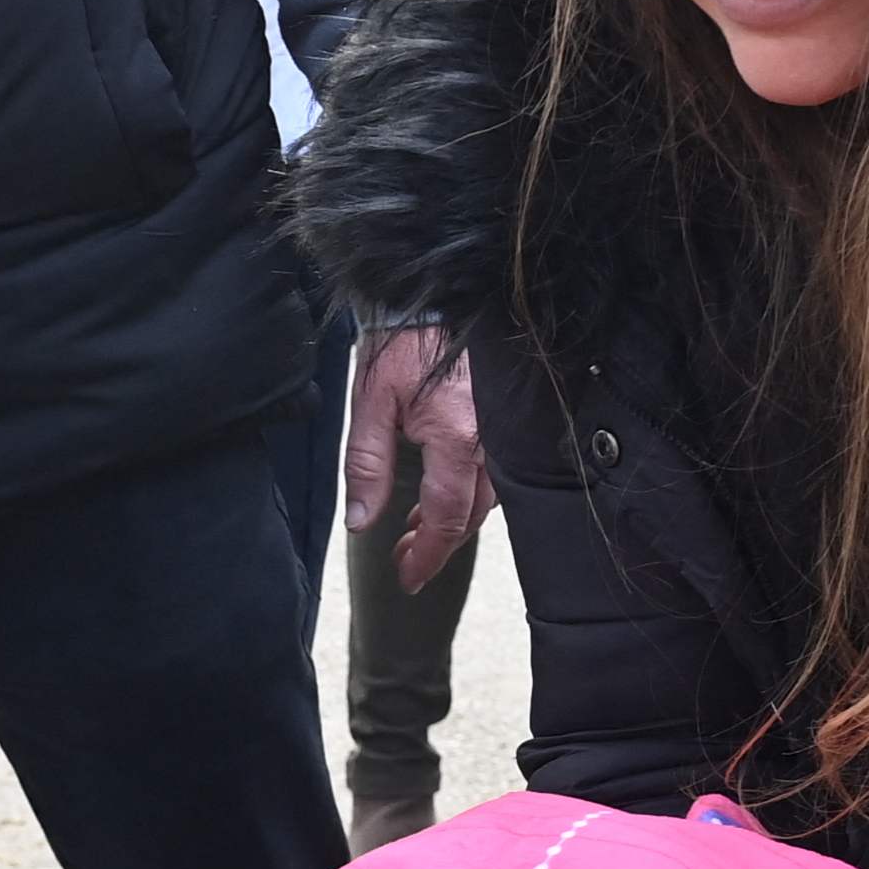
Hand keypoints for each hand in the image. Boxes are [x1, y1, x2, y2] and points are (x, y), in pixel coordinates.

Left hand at [343, 325, 496, 594]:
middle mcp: (491, 439)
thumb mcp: (371, 402)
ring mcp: (504, 429)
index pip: (447, 518)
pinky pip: (497, 471)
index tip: (407, 577)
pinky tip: (446, 492)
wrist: (434, 292)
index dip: (427, 556)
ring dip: (455, 519)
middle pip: (472, 515)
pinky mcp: (506, 418)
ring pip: (489, 496)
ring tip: (419, 527)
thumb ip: (367, 465)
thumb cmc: (401, 340)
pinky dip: (471, 492)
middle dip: (438, 543)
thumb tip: (362, 521)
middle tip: (407, 556)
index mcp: (457, 437)